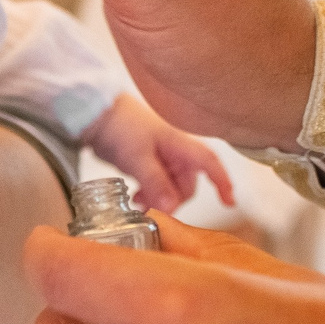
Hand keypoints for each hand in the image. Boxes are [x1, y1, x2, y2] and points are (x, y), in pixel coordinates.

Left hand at [85, 95, 232, 213]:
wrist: (95, 114)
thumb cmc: (119, 126)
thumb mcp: (137, 158)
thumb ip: (155, 183)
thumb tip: (171, 208)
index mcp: (179, 145)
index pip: (210, 163)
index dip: (223, 182)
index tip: (229, 203)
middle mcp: (174, 151)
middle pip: (186, 184)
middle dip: (173, 200)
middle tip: (150, 209)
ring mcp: (160, 156)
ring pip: (170, 186)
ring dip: (159, 199)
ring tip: (137, 203)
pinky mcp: (146, 161)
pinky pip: (156, 183)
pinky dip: (149, 193)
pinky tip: (135, 198)